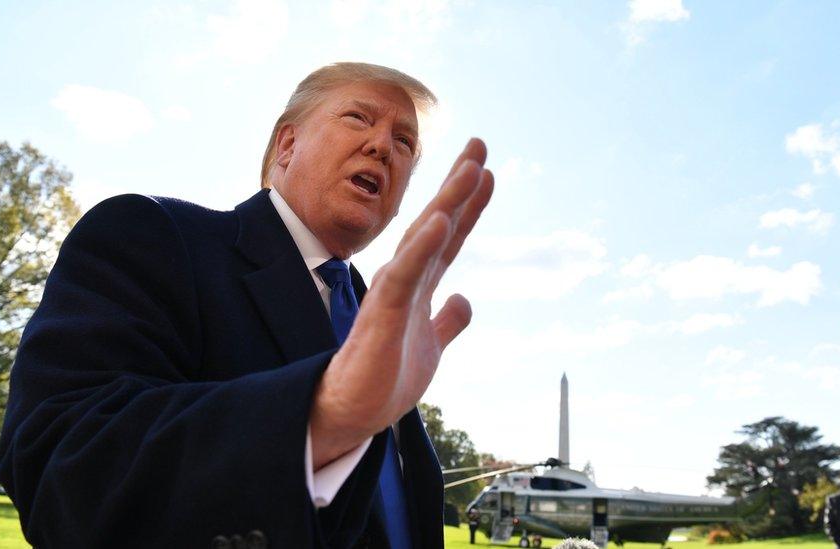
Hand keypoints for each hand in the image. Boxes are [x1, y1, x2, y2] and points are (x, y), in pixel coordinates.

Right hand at [310, 138, 493, 467]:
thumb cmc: (384, 378)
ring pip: (422, 240)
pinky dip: (422, 247)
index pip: (448, 238)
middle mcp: (405, 280)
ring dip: (447, 203)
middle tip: (480, 146)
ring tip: (471, 168)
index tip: (488, 172)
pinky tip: (440, 221)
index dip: (469, 206)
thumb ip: (447, 320)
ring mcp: (392, 294)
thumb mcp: (430, 345)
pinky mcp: (382, 315)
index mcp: (418, 286)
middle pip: (436, 224)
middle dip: (459, 185)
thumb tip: (466, 299)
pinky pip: (405, 275)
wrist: (351, 413)